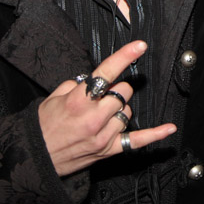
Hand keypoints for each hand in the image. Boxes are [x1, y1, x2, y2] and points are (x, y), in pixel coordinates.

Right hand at [38, 40, 176, 175]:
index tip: (139, 46)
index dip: (124, 57)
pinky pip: (136, 141)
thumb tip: (92, 78)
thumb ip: (75, 84)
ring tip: (101, 115)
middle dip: (115, 90)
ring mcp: (102, 136)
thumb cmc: (44, 126)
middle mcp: (93, 118)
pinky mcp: (108, 150)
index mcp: (77, 101)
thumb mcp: (53, 98)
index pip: (105, 74)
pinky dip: (154, 135)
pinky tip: (168, 128)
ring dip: (119, 109)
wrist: (34, 158)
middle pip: (122, 92)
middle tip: (100, 96)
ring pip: (128, 111)